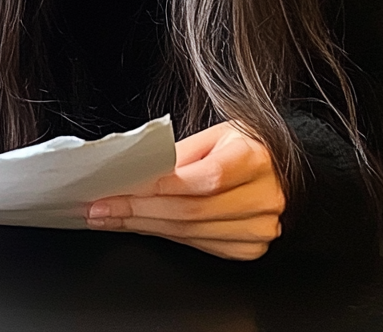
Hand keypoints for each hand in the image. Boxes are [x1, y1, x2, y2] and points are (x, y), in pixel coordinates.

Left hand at [85, 121, 285, 259]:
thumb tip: (137, 172)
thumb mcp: (216, 134)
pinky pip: (199, 245)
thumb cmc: (246, 146)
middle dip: (139, 210)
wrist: (281, 169)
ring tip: (111, 217)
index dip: (160, 186)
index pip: (205, 178)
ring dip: (144, 226)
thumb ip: (180, 153)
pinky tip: (140, 225)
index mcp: (255, 158)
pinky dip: (164, 234)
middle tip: (101, 207)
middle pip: (192, 212)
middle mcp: (264, 197)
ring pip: (191, 233)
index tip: (121, 187)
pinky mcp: (250, 248)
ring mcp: (259, 228)